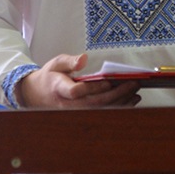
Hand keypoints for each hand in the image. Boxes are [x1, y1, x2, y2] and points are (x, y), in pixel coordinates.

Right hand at [16, 53, 141, 108]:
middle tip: (134, 84)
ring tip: (136, 92)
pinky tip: (130, 101)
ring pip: (101, 110)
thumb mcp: (56, 63)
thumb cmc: (50, 77)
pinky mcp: (83, 115)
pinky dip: (118, 107)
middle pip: (95, 103)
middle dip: (117, 94)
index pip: (76, 92)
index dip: (93, 88)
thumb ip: (70, 61)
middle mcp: (68, 104)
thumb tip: (84, 58)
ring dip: (120, 102)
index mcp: (59, 89)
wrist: (38, 95)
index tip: (108, 81)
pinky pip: (102, 113)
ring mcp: (76, 112)